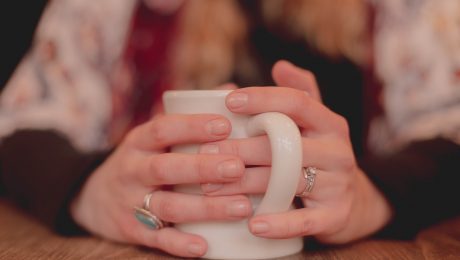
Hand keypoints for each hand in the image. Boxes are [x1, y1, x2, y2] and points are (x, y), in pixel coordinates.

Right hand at [70, 113, 251, 256]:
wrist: (95, 196)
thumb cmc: (142, 159)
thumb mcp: (154, 135)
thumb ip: (190, 115)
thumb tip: (231, 91)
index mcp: (139, 140)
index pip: (163, 127)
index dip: (193, 126)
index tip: (225, 125)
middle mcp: (132, 168)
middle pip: (166, 167)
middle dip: (202, 167)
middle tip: (237, 167)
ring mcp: (130, 201)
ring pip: (167, 204)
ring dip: (204, 207)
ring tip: (241, 207)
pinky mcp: (131, 229)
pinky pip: (156, 237)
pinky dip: (179, 243)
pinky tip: (204, 245)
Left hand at [200, 60, 392, 243]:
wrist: (352, 202)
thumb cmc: (319, 155)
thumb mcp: (315, 124)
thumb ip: (300, 95)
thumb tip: (280, 65)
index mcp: (329, 123)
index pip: (297, 102)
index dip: (263, 99)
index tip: (229, 101)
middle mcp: (338, 150)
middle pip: (285, 144)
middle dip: (241, 148)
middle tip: (205, 153)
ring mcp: (339, 184)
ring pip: (288, 181)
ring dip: (246, 185)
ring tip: (211, 189)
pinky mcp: (336, 216)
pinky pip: (305, 221)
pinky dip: (278, 224)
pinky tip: (253, 226)